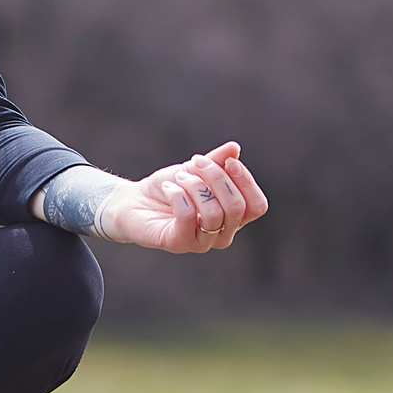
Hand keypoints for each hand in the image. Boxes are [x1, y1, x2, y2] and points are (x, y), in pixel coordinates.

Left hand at [103, 143, 267, 253]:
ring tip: (178, 178)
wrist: (135, 201)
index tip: (228, 161)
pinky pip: (187, 217)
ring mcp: (202, 242)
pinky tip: (168, 189)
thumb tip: (234, 149)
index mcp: (233, 217)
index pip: (257, 206)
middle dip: (216, 177)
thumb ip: (217, 161)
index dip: (246, 182)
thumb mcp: (196, 170)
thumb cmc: (171, 187)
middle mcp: (222, 234)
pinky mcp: (178, 244)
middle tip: (195, 163)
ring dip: (194, 186)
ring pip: (213, 213)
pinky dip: (177, 195)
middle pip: (237, 207)